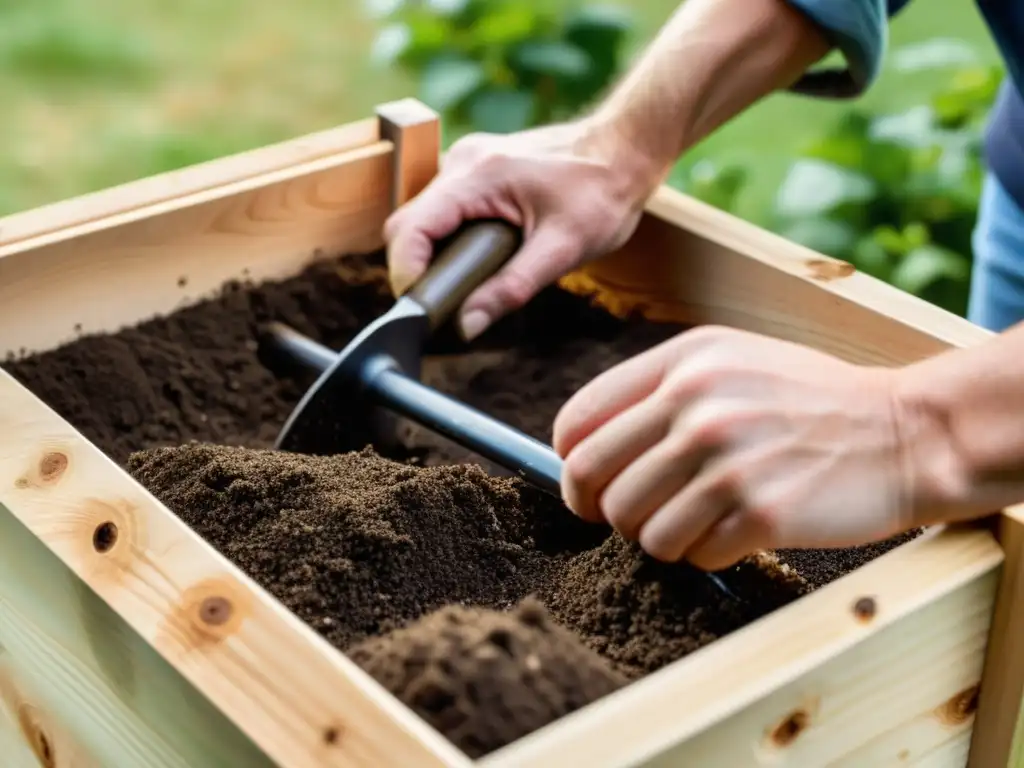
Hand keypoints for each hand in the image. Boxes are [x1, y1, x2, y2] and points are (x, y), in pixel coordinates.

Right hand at [383, 119, 657, 340]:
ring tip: (462, 286)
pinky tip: (477, 258)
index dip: (406, 274)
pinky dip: (449, 238)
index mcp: (478, 176)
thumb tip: (467, 325)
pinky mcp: (477, 168)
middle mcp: (463, 162)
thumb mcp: (562, 249)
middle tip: (441, 308)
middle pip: (408, 224)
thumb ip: (511, 288)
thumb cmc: (602, 192)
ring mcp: (467, 161)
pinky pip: (444, 208)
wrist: (626, 149)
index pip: (410, 228)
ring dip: (433, 254)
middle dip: (416, 269)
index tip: (420, 311)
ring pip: (423, 216)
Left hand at [552, 326, 926, 570]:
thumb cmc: (808, 400)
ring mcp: (728, 459)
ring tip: (696, 521)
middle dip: (600, 510)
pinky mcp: (759, 511)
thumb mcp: (731, 361)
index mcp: (683, 362)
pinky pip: (692, 555)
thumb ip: (658, 391)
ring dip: (658, 537)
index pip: (577, 423)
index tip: (585, 485)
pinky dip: (705, 554)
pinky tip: (736, 532)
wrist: (902, 432)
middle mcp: (698, 405)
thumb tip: (582, 447)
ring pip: (637, 528)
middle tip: (625, 519)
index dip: (569, 465)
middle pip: (592, 481)